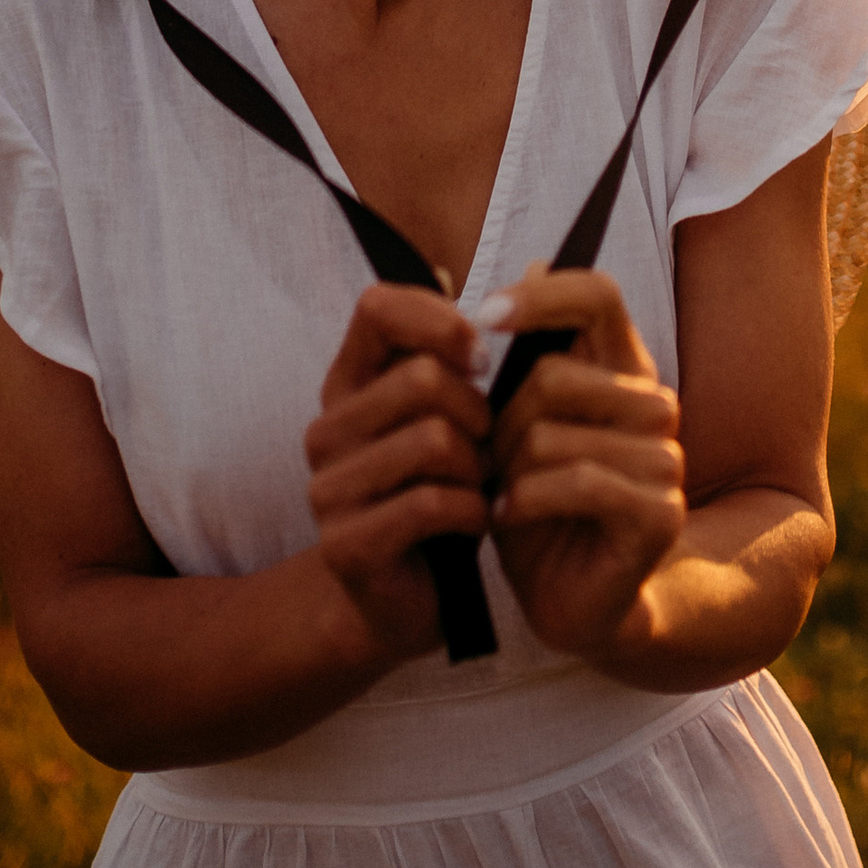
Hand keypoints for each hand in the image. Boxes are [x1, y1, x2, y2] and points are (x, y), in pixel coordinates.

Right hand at [304, 284, 488, 669]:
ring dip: (477, 467)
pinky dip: (471, 511)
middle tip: (488, 446)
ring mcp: (327, 489)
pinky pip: (430, 503)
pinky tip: (474, 522)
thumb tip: (542, 265)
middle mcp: (326, 428)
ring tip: (480, 486)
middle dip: (477, 412)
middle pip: (421, 379)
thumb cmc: (436, 494)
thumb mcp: (452, 414)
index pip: (377, 305)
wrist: (399, 602)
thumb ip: (479, 348)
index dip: (439, 320)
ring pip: (432, 441)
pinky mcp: (346, 543)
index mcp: (347, 384)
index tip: (481, 358)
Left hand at [483, 266, 685, 661]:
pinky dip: (527, 500)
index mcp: (623, 369)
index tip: (483, 316)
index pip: (598, 294)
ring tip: (500, 494)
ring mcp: (664, 459)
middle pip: (555, 373)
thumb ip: (528, 353)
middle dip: (500, 421)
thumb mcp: (520, 423)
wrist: (572, 601)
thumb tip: (536, 258)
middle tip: (487, 460)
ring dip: (510, 470)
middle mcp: (654, 404)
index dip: (540, 295)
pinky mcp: (659, 513)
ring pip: (554, 434)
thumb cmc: (540, 505)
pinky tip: (508, 516)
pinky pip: (578, 480)